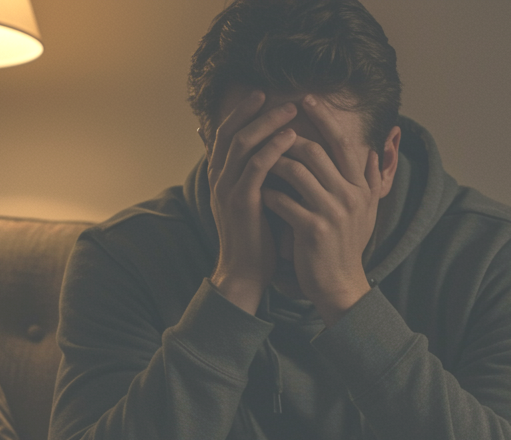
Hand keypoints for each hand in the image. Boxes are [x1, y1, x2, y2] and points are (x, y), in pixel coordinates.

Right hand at [205, 91, 299, 313]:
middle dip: (254, 111)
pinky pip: (257, 166)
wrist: (245, 273)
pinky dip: (273, 147)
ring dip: (268, 123)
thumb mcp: (252, 201)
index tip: (263, 95)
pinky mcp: (242, 202)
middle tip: (276, 94)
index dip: (243, 113)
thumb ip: (254, 177)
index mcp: (221, 177)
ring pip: (244, 144)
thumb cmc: (255, 239)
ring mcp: (228, 189)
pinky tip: (291, 136)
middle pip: (233, 132)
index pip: (228, 135)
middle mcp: (219, 179)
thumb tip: (266, 157)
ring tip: (290, 109)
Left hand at [259, 93, 386, 325]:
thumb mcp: (368, 211)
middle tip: (269, 130)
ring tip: (260, 162)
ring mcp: (332, 212)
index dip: (324, 118)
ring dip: (273, 163)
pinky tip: (261, 194)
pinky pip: (283, 200)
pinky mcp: (312, 229)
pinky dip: (269, 193)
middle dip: (287, 138)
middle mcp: (350, 196)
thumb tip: (375, 150)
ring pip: (295, 172)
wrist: (341, 285)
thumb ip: (370, 179)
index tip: (306, 99)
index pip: (343, 143)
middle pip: (314, 151)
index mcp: (361, 187)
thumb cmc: (348, 246)